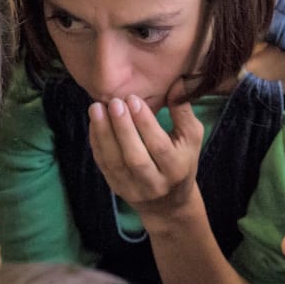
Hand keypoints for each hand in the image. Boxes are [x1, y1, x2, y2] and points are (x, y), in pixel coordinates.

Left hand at [87, 79, 204, 220]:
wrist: (168, 203)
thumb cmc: (182, 160)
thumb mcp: (190, 138)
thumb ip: (183, 111)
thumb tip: (179, 81)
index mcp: (176, 169)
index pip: (159, 146)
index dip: (145, 123)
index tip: (133, 98)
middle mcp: (155, 183)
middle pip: (135, 158)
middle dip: (123, 129)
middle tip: (113, 102)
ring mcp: (133, 188)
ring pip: (115, 163)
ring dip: (103, 134)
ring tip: (96, 108)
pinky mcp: (116, 188)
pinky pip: (103, 165)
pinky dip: (97, 143)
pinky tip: (94, 123)